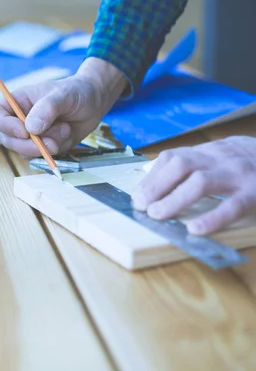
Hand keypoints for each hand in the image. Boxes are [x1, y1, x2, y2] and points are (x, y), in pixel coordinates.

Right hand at [0, 57, 127, 156]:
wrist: (95, 102)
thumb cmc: (76, 91)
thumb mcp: (63, 94)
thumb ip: (47, 108)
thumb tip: (31, 128)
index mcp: (16, 102)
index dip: (3, 125)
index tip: (24, 131)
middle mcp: (19, 119)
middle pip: (8, 139)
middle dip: (30, 145)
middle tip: (50, 143)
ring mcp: (30, 135)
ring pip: (25, 151)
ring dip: (47, 146)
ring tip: (65, 129)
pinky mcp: (43, 146)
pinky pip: (42, 156)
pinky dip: (56, 150)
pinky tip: (67, 135)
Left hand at [132, 136, 255, 234]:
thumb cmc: (250, 166)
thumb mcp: (222, 157)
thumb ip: (194, 166)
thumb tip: (154, 180)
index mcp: (210, 151)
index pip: (173, 158)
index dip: (152, 177)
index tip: (137, 195)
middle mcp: (222, 159)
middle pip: (181, 165)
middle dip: (156, 186)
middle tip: (141, 206)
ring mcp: (239, 174)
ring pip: (201, 182)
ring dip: (174, 199)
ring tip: (158, 215)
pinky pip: (232, 206)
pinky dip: (212, 218)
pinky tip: (195, 229)